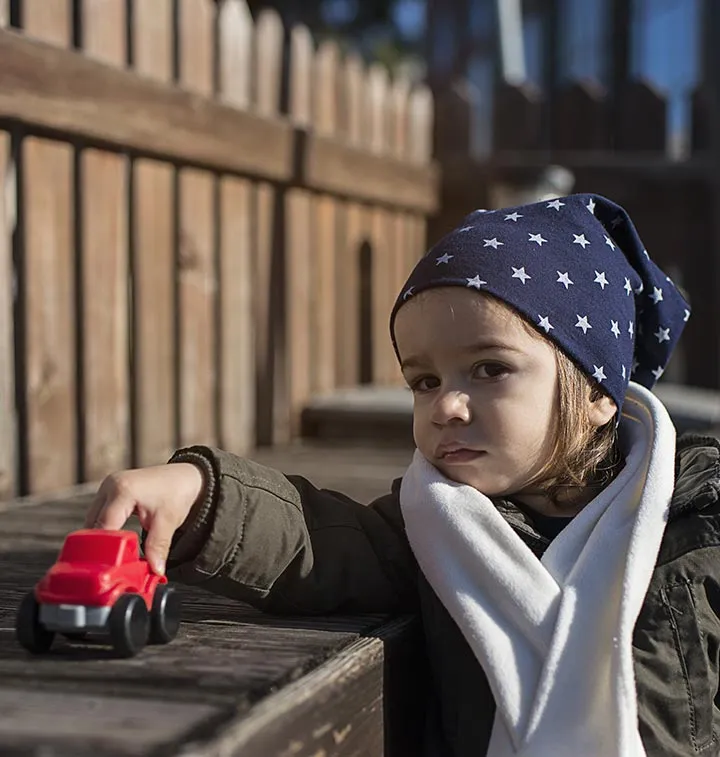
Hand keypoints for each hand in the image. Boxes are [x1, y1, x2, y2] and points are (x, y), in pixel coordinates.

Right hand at [84, 463, 204, 574]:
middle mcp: (109, 486)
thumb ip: (158, 547)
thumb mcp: (168, 521)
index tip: (108, 570)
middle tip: (110, 568)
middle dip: (100, 547)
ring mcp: (106, 487)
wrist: (184, 476)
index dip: (105, 550)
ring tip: (114, 557)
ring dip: (101, 539)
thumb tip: (155, 570)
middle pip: (93, 525)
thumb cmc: (176, 493)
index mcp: (122, 490)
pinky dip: (104, 530)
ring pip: (92, 521)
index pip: (103, 527)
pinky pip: (98, 516)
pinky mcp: (108, 492)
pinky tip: (114, 544)